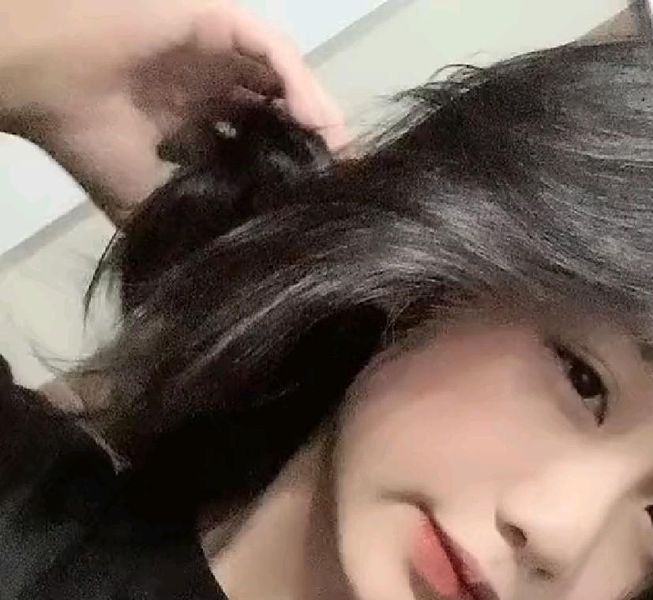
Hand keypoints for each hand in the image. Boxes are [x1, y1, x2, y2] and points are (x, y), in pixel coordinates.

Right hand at [0, 0, 345, 220]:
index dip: (289, 173)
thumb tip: (233, 262)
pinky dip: (298, 79)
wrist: (51, 85)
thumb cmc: (89, 141)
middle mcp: (209, 85)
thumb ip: (191, 219)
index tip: (317, 210)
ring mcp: (214, 52)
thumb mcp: (146, 202)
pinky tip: (315, 118)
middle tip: (340, 185)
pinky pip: (272, 48)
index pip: (257, 145)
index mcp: (192, 123)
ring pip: (283, 79)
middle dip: (313, 146)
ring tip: (338, 155)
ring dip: (315, 114)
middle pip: (280, 112)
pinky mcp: (215, 22)